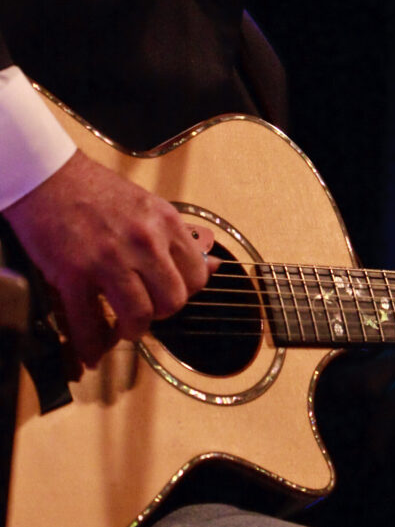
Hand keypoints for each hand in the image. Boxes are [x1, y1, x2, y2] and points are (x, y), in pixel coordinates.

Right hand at [4, 149, 217, 367]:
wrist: (48, 178)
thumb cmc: (95, 190)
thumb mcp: (149, 206)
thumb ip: (177, 239)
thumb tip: (214, 266)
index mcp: (166, 222)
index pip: (197, 276)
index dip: (183, 292)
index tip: (167, 294)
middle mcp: (144, 241)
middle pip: (173, 301)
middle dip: (159, 313)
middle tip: (145, 309)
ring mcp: (110, 259)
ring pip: (139, 317)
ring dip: (130, 331)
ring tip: (121, 327)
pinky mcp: (75, 275)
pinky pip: (90, 326)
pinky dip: (92, 346)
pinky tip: (92, 348)